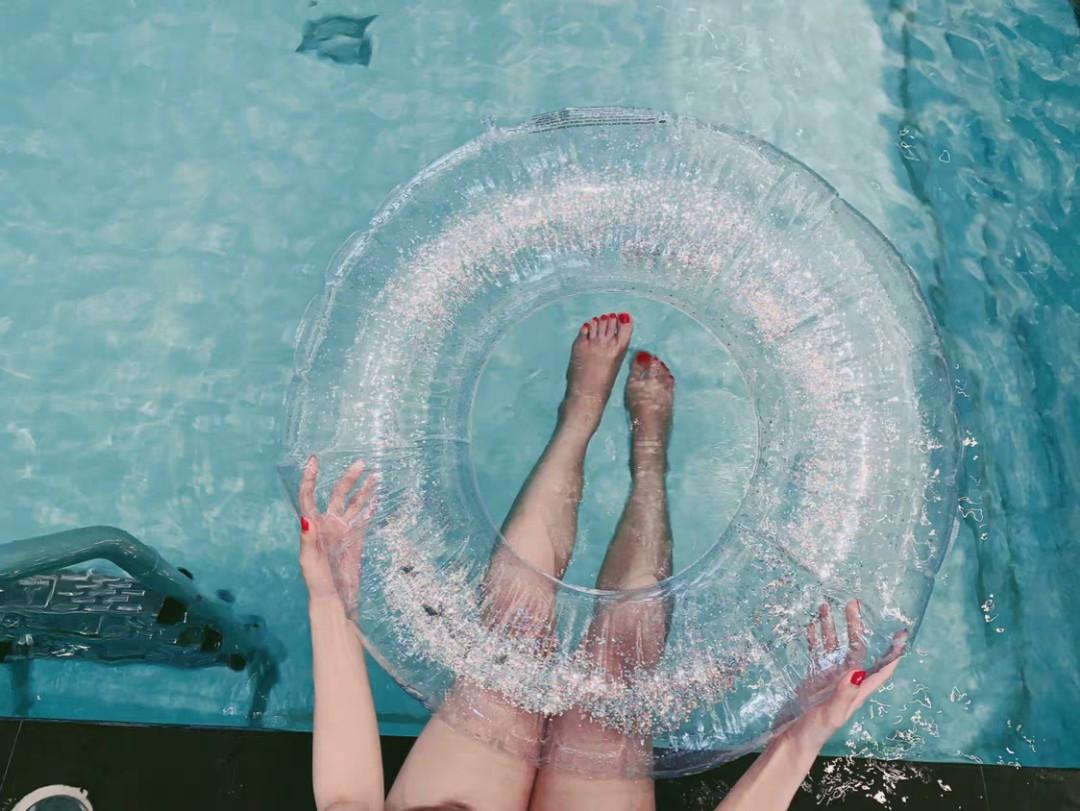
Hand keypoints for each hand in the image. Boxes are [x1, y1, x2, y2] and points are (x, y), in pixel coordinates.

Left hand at [297, 455, 377, 618]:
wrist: (335, 600)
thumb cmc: (317, 583)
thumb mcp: (309, 562)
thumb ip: (308, 540)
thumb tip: (306, 518)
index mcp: (313, 527)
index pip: (309, 497)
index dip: (310, 478)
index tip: (315, 461)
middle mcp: (328, 524)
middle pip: (337, 494)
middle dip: (348, 479)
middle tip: (361, 463)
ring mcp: (343, 531)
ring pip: (354, 504)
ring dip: (363, 490)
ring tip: (375, 475)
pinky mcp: (356, 540)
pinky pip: (364, 519)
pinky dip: (371, 508)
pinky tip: (377, 497)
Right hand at [787, 600, 907, 749]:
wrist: (791, 741)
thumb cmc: (813, 732)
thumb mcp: (831, 714)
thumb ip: (844, 693)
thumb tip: (857, 670)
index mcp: (857, 691)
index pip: (882, 667)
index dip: (893, 651)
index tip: (900, 632)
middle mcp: (846, 681)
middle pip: (856, 648)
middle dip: (856, 626)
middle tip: (851, 603)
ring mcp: (829, 678)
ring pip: (834, 646)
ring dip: (832, 627)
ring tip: (825, 606)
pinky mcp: (813, 678)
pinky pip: (816, 652)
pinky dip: (814, 638)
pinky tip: (810, 624)